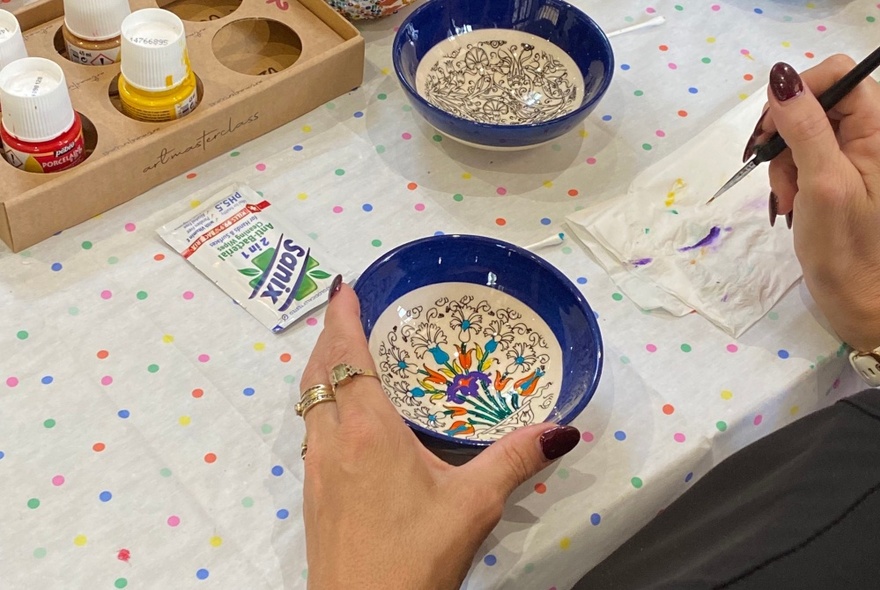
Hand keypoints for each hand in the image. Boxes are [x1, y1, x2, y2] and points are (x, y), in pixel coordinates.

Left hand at [299, 280, 579, 589]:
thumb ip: (513, 460)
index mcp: (367, 430)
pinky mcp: (313, 494)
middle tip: (350, 312)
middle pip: (318, 372)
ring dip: (322, 369)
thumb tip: (561, 430)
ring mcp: (316, 469)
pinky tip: (348, 420)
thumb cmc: (414, 557)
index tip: (345, 287)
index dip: (343, 317)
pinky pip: (311, 429)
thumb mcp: (472, 506)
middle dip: (329, 335)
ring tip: (346, 355)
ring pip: (309, 401)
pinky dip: (322, 403)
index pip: (346, 356)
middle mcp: (332, 441)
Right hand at [745, 55, 879, 350]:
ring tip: (788, 197)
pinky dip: (788, 176)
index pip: (839, 75)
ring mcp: (853, 157)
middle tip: (772, 167)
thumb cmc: (846, 247)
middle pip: (816, 102)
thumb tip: (780, 77)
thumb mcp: (822, 183)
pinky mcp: (837, 175)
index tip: (774, 129)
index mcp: (878, 131)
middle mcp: (869, 136)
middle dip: (785, 133)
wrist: (859, 298)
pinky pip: (803, 156)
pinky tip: (792, 202)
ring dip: (783, 161)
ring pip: (803, 131)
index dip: (801, 91)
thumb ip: (804, 127)